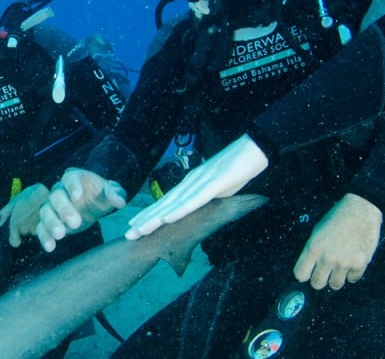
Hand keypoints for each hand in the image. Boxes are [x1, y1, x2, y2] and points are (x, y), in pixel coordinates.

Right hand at [2, 169, 127, 250]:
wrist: (93, 204)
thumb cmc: (101, 195)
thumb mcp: (112, 192)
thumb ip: (116, 194)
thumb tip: (120, 202)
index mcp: (74, 178)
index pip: (70, 179)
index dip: (72, 187)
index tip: (77, 196)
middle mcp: (60, 190)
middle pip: (56, 196)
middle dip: (64, 209)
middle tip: (76, 223)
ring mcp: (52, 206)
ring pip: (46, 211)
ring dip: (51, 223)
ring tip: (60, 235)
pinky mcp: (49, 221)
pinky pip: (41, 227)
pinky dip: (44, 237)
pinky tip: (50, 247)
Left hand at [126, 135, 267, 239]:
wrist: (255, 148)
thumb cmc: (238, 168)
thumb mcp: (220, 189)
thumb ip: (208, 199)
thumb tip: (201, 211)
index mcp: (192, 184)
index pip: (167, 202)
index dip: (151, 214)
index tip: (135, 226)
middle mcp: (191, 182)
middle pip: (165, 204)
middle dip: (145, 220)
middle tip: (128, 235)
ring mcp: (201, 182)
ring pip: (174, 204)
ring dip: (156, 218)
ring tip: (139, 230)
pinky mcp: (215, 184)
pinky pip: (194, 200)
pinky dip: (179, 210)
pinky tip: (166, 218)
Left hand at [294, 194, 381, 289]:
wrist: (362, 209)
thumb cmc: (338, 217)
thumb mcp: (317, 231)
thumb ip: (313, 250)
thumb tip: (310, 267)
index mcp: (313, 248)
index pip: (300, 274)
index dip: (303, 274)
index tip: (307, 273)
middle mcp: (327, 258)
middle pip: (317, 284)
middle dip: (319, 280)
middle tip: (323, 274)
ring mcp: (344, 262)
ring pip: (335, 285)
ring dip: (336, 279)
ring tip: (339, 268)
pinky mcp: (359, 264)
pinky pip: (352, 279)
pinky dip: (352, 274)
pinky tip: (352, 262)